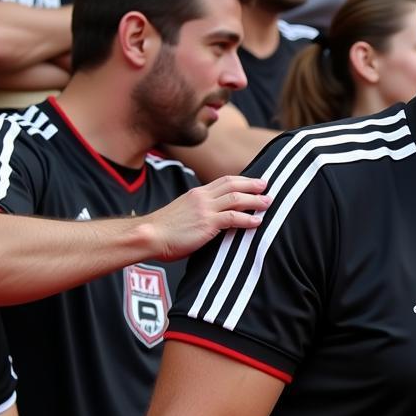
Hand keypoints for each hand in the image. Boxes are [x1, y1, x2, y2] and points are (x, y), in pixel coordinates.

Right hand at [142, 176, 270, 261]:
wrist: (148, 235)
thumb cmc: (163, 231)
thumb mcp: (183, 214)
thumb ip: (199, 214)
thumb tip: (214, 223)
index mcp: (196, 194)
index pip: (223, 181)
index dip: (241, 180)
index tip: (254, 182)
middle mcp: (202, 197)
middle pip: (233, 184)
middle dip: (252, 184)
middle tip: (266, 186)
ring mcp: (205, 209)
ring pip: (236, 198)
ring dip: (255, 200)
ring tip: (267, 203)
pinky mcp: (207, 223)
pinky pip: (233, 218)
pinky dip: (248, 219)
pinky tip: (257, 222)